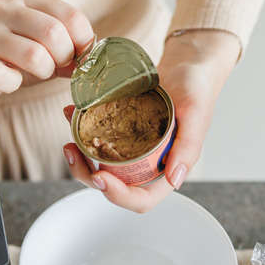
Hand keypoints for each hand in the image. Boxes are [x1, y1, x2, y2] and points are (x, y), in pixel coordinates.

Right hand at [0, 0, 93, 105]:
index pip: (70, 16)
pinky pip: (4, 77)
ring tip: (33, 74)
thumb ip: (70, 50)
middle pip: (54, 33)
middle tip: (54, 67)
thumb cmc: (12, 58)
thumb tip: (94, 60)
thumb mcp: (44, 48)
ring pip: (34, 56)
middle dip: (63, 59)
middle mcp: (1, 9)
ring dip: (42, 73)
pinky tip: (8, 82)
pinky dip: (13, 86)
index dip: (83, 43)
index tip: (79, 58)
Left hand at [63, 30, 240, 212]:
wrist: (187, 65)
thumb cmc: (197, 89)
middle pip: (114, 186)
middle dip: (88, 176)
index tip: (100, 177)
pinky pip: (97, 140)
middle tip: (72, 152)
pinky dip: (81, 131)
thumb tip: (174, 181)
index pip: (142, 199)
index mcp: (166, 170)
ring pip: (100, 166)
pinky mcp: (120, 133)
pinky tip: (72, 114)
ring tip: (68, 138)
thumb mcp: (196, 114)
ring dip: (80, 158)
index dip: (119, 196)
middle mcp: (146, 165)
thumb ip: (188, 147)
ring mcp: (131, 151)